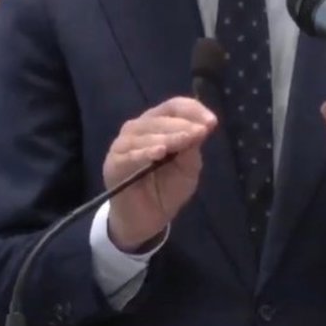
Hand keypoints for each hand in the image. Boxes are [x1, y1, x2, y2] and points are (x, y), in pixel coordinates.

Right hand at [103, 96, 216, 251]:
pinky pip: (129, 154)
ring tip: (183, 140)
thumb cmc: (168, 189)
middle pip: (161, 117)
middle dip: (183, 124)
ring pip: (145, 133)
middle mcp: (139, 128)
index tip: (211, 122)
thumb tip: (201, 127)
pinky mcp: (114, 163)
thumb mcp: (188, 168)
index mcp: (159, 124)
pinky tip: (159, 152)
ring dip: (167, 136)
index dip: (193, 110)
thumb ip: (192, 148)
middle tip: (200, 132)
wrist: (148, 219)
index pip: (175, 106)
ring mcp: (124, 144)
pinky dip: (144, 152)